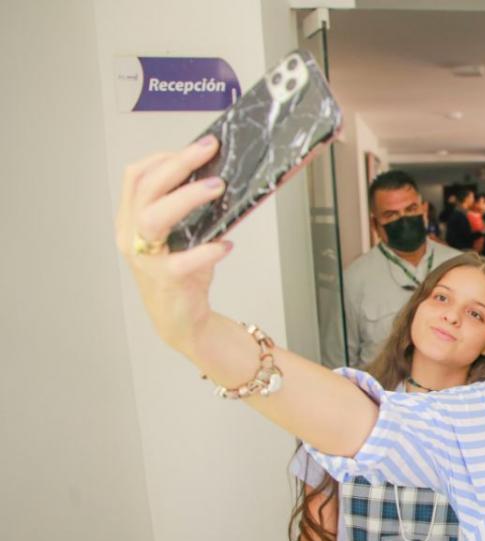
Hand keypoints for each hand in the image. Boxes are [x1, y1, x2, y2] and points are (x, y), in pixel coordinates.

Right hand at [114, 137, 230, 354]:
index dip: (164, 157)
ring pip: (153, 218)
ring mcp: (146, 259)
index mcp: (131, 220)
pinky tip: (226, 245)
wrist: (183, 321)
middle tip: (209, 151)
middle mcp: (132, 236)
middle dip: (178, 164)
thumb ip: (190, 210)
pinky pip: (182, 262)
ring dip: (186, 198)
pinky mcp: (166, 281)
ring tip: (217, 188)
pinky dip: (206, 251)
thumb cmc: (184, 274)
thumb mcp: (183, 235)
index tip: (197, 147)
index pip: (135, 176)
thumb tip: (219, 176)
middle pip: (145, 189)